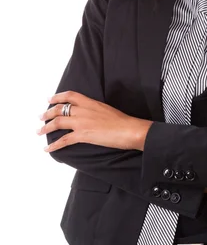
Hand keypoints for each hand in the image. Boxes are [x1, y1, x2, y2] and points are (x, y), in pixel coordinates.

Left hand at [37, 91, 151, 151]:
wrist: (129, 129)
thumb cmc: (123, 121)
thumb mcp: (107, 109)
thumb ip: (95, 110)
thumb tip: (91, 115)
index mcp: (90, 102)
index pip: (70, 96)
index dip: (58, 97)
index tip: (50, 100)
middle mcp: (83, 110)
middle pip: (59, 109)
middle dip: (47, 113)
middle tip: (41, 117)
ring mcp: (81, 122)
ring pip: (57, 123)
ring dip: (46, 128)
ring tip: (39, 131)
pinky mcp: (83, 135)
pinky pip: (64, 140)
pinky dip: (53, 145)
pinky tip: (47, 148)